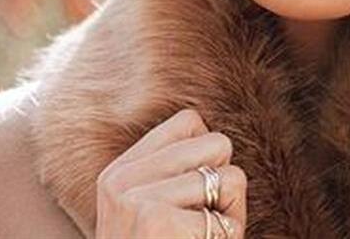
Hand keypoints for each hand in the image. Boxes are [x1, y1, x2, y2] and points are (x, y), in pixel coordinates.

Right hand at [95, 108, 246, 237]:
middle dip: (224, 185)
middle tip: (201, 224)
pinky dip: (228, 234)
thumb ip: (173, 174)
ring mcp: (136, 198)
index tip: (193, 197)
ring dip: (229, 214)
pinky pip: (228, 210)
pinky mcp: (156, 218)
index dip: (208, 157)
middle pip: (217, 143)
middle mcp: (122, 180)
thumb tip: (215, 132)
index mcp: (119, 174)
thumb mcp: (151, 213)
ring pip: (230, 176)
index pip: (190, 122)